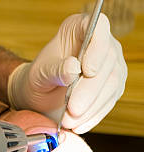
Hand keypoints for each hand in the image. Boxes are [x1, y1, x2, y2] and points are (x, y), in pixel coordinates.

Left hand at [7, 13, 126, 132]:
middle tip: (72, 108)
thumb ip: (54, 69)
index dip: (97, 47)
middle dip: (90, 88)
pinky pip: (110, 100)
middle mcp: (101, 43)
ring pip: (112, 83)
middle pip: (107, 60)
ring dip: (92, 105)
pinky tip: (80, 124)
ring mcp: (110, 65)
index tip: (87, 70)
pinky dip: (95, 114)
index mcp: (79, 27)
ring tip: (70, 119)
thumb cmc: (37, 78)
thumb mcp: (39, 73)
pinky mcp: (113, 86)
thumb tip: (73, 68)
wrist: (39, 96)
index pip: (99, 26)